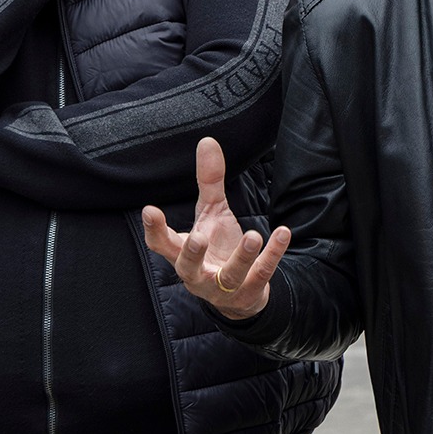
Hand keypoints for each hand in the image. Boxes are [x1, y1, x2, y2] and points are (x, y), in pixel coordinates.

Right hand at [141, 137, 289, 320]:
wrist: (240, 293)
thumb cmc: (218, 248)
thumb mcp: (212, 213)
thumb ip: (208, 181)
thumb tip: (207, 141)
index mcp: (182, 253)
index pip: (161, 244)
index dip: (153, 229)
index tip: (150, 210)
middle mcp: (198, 274)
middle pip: (187, 267)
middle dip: (192, 253)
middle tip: (198, 237)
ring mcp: (223, 287)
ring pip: (230, 275)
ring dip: (242, 256)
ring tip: (253, 235)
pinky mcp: (250, 292)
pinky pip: (262, 274)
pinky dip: (273, 254)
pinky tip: (282, 233)